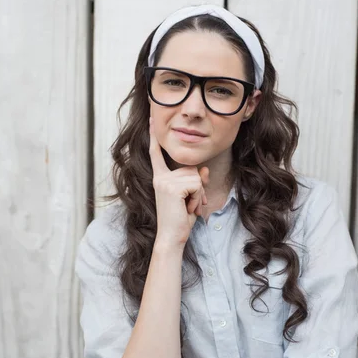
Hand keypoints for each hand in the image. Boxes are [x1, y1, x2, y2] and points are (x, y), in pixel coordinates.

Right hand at [148, 117, 209, 248]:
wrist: (172, 237)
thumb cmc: (180, 219)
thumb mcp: (191, 197)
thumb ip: (196, 181)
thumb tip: (204, 169)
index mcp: (160, 177)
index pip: (157, 154)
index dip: (155, 137)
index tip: (152, 120)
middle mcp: (160, 177)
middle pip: (191, 168)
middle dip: (198, 187)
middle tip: (189, 205)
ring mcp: (165, 181)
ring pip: (196, 177)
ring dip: (198, 194)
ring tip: (187, 207)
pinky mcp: (172, 187)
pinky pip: (196, 185)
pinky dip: (197, 198)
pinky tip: (187, 208)